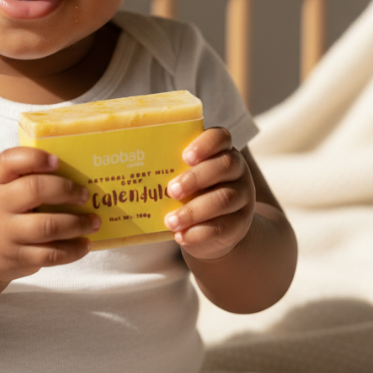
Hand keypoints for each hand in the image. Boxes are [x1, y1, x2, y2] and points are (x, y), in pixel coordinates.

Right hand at [0, 147, 99, 282]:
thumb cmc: (0, 210)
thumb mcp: (2, 188)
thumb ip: (26, 176)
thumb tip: (74, 170)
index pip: (8, 161)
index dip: (34, 158)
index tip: (57, 161)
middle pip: (34, 190)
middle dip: (66, 190)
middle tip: (84, 194)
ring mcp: (6, 234)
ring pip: (47, 226)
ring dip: (77, 223)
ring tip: (94, 221)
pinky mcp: (17, 258)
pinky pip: (50, 255)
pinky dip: (72, 250)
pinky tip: (85, 244)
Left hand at [164, 128, 254, 259]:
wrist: (212, 229)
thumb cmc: (190, 193)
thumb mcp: (183, 176)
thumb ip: (170, 167)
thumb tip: (129, 162)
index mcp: (221, 150)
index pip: (221, 137)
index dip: (205, 144)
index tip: (185, 156)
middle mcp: (237, 170)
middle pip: (225, 166)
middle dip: (195, 178)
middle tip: (171, 190)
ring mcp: (243, 197)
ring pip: (224, 199)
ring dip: (193, 210)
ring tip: (170, 220)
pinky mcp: (240, 225)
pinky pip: (223, 227)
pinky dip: (199, 233)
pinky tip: (180, 235)